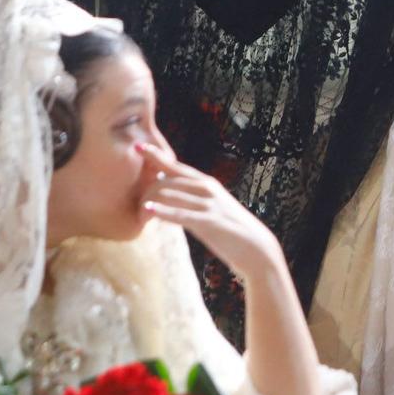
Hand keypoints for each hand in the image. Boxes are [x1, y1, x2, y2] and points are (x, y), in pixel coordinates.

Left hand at [137, 140, 285, 286]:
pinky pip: (181, 214)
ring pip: (170, 194)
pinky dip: (162, 211)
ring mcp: (209, 204)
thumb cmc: (229, 229)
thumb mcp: (210, 207)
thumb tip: (165, 192)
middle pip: (167, 180)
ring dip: (150, 203)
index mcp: (206, 183)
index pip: (176, 165)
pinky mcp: (209, 221)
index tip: (138, 146)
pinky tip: (149, 211)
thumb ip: (190, 199)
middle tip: (137, 207)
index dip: (156, 155)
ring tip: (139, 214)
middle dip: (147, 190)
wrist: (256, 248)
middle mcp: (207, 188)